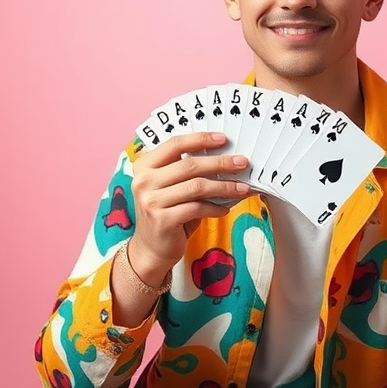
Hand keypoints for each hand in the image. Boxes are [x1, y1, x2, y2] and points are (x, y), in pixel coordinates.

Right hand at [129, 132, 249, 284]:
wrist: (151, 248)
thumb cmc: (167, 213)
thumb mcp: (172, 187)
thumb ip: (187, 172)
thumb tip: (226, 158)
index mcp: (144, 165)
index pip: (175, 144)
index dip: (200, 139)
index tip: (223, 139)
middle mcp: (144, 181)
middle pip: (189, 165)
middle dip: (220, 163)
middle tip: (242, 163)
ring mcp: (151, 200)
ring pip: (197, 186)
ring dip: (224, 187)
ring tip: (242, 188)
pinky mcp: (162, 219)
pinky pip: (197, 208)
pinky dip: (215, 207)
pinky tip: (225, 209)